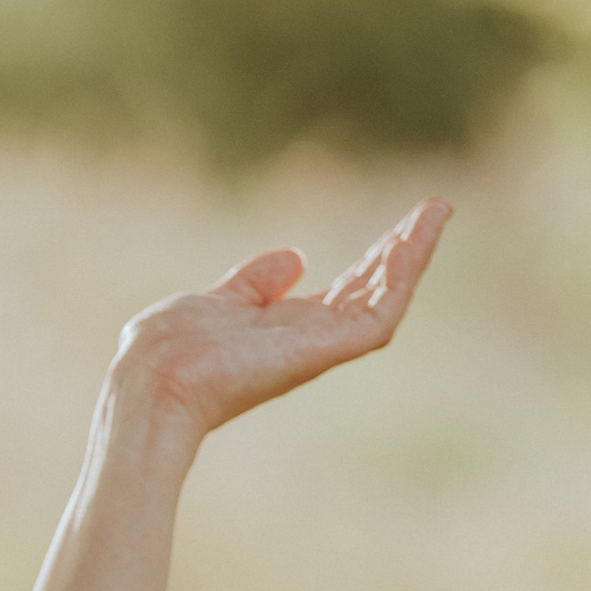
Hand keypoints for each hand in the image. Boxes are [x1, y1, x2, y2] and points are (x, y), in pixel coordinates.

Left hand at [112, 200, 451, 447]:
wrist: (152, 383)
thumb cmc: (168, 350)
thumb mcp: (217, 302)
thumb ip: (254, 283)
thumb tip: (297, 258)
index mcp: (285, 328)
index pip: (346, 290)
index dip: (375, 257)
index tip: (404, 223)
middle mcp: (310, 339)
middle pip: (374, 290)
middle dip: (407, 249)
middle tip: (438, 207)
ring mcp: (320, 347)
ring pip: (386, 300)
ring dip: (414, 255)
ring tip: (437, 212)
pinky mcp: (325, 352)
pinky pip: (379, 316)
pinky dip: (398, 281)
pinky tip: (409, 244)